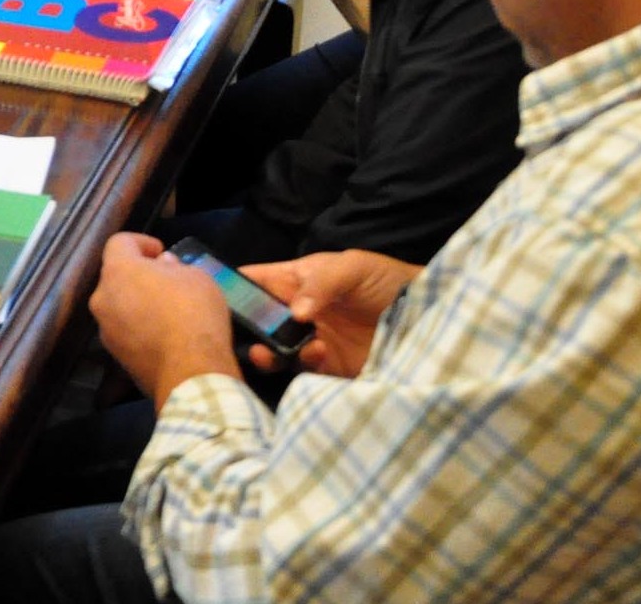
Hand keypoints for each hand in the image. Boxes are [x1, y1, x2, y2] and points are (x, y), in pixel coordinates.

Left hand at [89, 233, 242, 408]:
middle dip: (139, 275)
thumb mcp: (196, 277)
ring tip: (168, 310)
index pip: (119, 243)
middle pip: (116, 277)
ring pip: (119, 306)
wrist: (190, 372)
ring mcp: (106, 331)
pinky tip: (165, 335)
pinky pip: (126, 332)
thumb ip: (173, 266)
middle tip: (167, 281)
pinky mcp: (116, 357)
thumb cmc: (194, 314)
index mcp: (118, 271)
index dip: (141, 242)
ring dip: (138, 303)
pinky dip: (140, 328)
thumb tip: (163, 266)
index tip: (161, 251)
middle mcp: (102, 299)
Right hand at [243, 250, 422, 377]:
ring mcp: (310, 342)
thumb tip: (295, 313)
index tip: (212, 298)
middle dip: (244, 329)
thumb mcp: (354, 267)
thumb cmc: (387, 281)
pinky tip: (317, 355)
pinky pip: (301, 373)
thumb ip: (322, 282)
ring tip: (269, 353)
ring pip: (273, 350)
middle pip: (257, 322)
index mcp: (296, 281)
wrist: (429, 319)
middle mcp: (296, 313)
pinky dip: (301, 367)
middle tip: (239, 336)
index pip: (255, 282)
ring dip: (267, 352)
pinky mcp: (327, 370)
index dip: (232, 288)